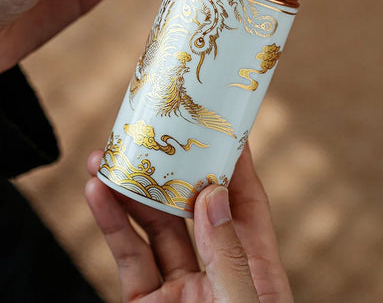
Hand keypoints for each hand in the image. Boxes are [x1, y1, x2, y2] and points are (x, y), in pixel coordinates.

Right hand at [85, 145, 292, 301]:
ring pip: (153, 226)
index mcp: (254, 268)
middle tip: (151, 135)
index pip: (245, 202)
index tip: (219, 126)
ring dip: (131, 190)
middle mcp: (215, 270)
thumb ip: (229, 258)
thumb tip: (214, 198)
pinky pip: (128, 258)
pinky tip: (98, 195)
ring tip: (108, 157)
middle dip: (169, 170)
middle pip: (191, 206)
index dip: (234, 163)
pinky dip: (111, 225)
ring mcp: (179, 286)